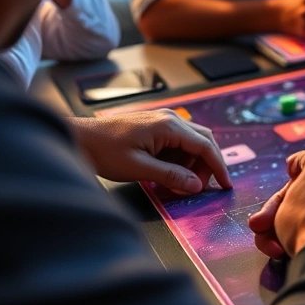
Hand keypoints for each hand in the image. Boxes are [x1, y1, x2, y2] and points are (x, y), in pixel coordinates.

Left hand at [71, 110, 232, 193]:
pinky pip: (178, 142)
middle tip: (202, 186)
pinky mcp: (155, 126)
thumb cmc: (103, 151)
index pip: (205, 146)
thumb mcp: (138, 168)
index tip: (225, 185)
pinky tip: (171, 173)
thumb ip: (171, 176)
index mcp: (168, 126)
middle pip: (204, 140)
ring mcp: (162, 121)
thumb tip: (196, 185)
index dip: (218, 167)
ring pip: (192, 141)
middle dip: (208, 165)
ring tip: (182, 182)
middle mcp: (169, 119)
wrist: (79, 138)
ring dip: (193, 163)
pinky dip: (181, 158)